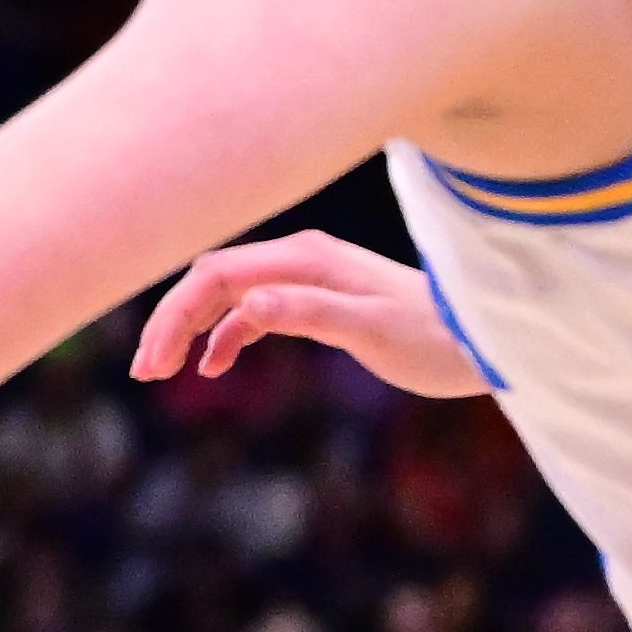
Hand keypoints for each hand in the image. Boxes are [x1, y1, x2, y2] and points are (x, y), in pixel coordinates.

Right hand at [131, 232, 488, 401]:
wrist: (485, 339)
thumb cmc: (434, 338)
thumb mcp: (372, 329)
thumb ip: (311, 312)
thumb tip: (248, 306)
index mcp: (304, 260)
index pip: (215, 276)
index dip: (176, 315)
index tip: (155, 363)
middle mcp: (300, 259)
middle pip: (211, 279)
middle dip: (172, 320)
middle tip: (145, 371)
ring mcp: (308, 278)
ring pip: (228, 294)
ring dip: (192, 328)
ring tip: (163, 371)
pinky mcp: (319, 300)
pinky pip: (254, 310)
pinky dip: (227, 335)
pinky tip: (214, 365)